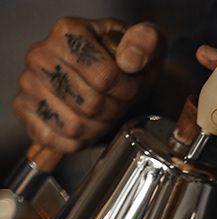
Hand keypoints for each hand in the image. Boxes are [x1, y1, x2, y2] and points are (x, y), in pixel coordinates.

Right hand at [13, 17, 164, 152]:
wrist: (108, 79)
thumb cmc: (123, 64)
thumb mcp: (144, 44)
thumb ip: (144, 42)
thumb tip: (129, 61)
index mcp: (68, 32)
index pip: (104, 77)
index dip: (126, 91)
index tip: (130, 88)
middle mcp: (41, 55)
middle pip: (91, 104)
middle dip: (113, 110)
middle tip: (117, 103)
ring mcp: (29, 84)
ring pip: (75, 127)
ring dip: (98, 128)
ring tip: (103, 114)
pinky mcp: (25, 111)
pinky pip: (57, 141)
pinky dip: (79, 141)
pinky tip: (86, 126)